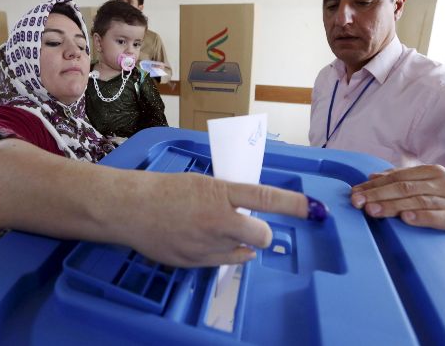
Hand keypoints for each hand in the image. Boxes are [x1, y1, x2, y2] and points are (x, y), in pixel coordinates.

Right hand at [125, 172, 322, 267]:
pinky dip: (224, 253)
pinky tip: (206, 241)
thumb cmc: (165, 190)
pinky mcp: (194, 262)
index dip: (293, 205)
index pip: (265, 198)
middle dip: (263, 234)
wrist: (131, 208)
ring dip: (238, 243)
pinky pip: (223, 261)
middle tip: (254, 228)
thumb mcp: (201, 183)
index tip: (312, 210)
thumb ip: (227, 197)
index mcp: (219, 193)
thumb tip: (249, 210)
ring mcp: (206, 244)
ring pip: (241, 251)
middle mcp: (217, 220)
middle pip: (260, 234)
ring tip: (212, 230)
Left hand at [350, 164, 444, 241]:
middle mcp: (442, 183)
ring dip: (393, 206)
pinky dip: (422, 217)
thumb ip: (400, 180)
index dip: (374, 185)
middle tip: (357, 202)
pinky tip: (407, 219)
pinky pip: (440, 217)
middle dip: (378, 194)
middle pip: (404, 187)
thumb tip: (371, 177)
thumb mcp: (426, 185)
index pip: (397, 177)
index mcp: (430, 172)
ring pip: (418, 201)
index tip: (354, 193)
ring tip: (373, 211)